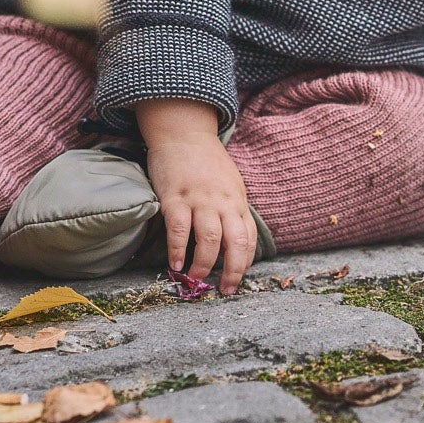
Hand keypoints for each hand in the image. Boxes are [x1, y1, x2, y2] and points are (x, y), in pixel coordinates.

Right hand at [137, 98, 255, 294]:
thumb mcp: (229, 184)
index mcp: (237, 200)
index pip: (248, 238)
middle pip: (235, 242)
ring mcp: (199, 198)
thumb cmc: (206, 162)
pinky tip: (175, 264)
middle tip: (225, 290)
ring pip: (209, 238)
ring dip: (204, 264)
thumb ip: (232, 210)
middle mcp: (222, 201)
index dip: (244, 263)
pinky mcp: (175, 196)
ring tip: (196, 278)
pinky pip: (179, 228)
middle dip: (233, 271)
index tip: (236, 280)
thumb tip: (231, 242)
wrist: (184, 132)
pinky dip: (177, 249)